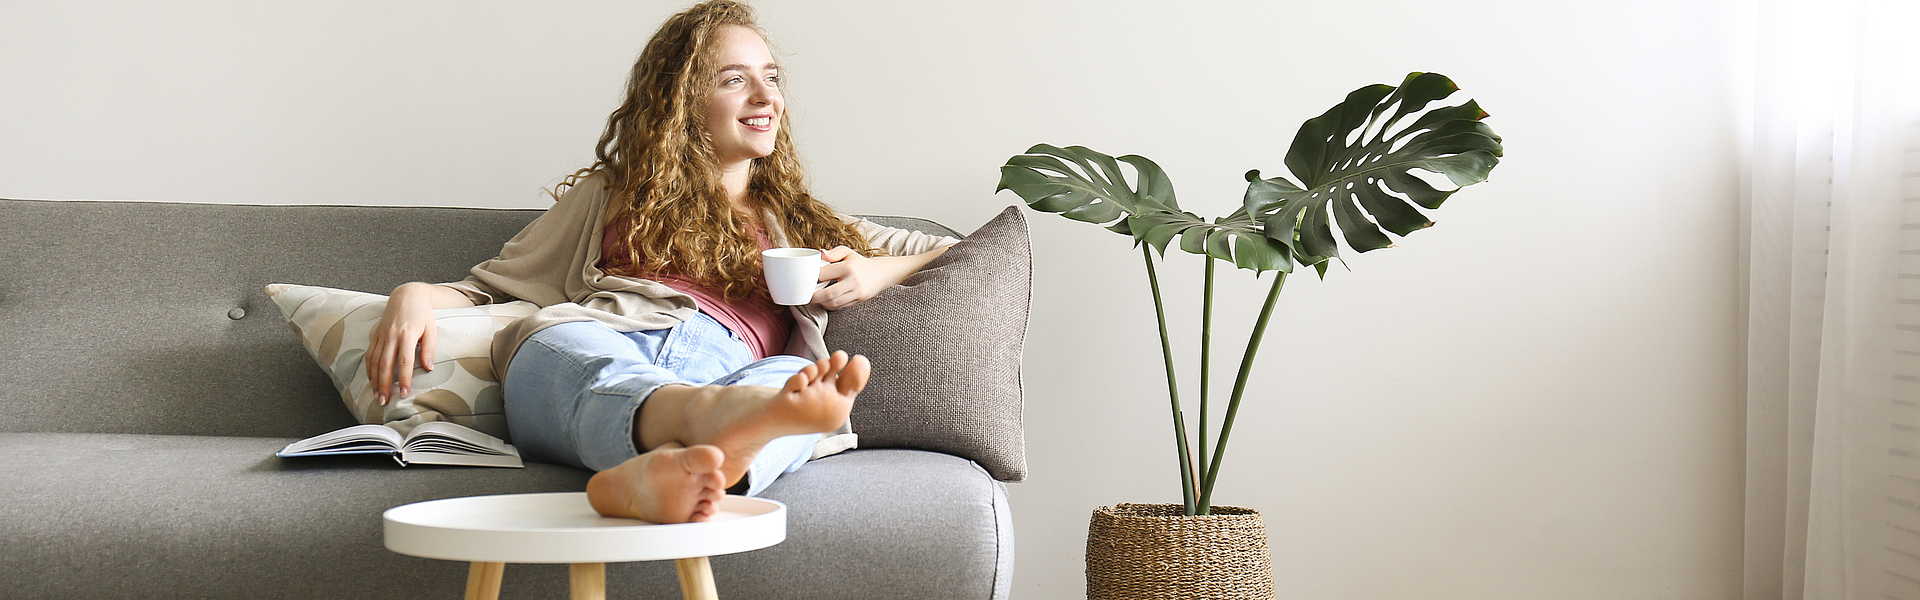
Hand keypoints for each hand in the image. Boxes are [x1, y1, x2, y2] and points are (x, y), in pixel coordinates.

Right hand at [366, 283, 441, 403]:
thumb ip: (429, 349)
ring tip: (377, 395)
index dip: (403, 379)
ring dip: (374, 379)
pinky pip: (370, 353)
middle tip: (384, 401)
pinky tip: (371, 379)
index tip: (404, 393)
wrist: (407, 295)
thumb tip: (428, 368)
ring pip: (374, 361)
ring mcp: (382, 335)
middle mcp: (391, 335)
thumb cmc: (422, 313)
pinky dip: (369, 368)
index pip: (404, 362)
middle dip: (384, 384)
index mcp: (407, 334)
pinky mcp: (376, 334)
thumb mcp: (431, 329)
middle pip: (385, 364)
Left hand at [811, 244, 948, 309]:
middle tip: (808, 296)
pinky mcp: (859, 299)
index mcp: (848, 266)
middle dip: (815, 297)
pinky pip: (841, 306)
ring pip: (834, 303)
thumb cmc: (859, 262)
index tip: (808, 280)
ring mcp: (857, 291)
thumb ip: (833, 253)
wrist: (880, 273)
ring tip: (817, 299)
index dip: (813, 278)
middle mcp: (853, 280)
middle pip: (828, 293)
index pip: (824, 274)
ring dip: (822, 303)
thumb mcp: (847, 253)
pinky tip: (827, 302)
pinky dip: (831, 306)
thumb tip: (820, 253)